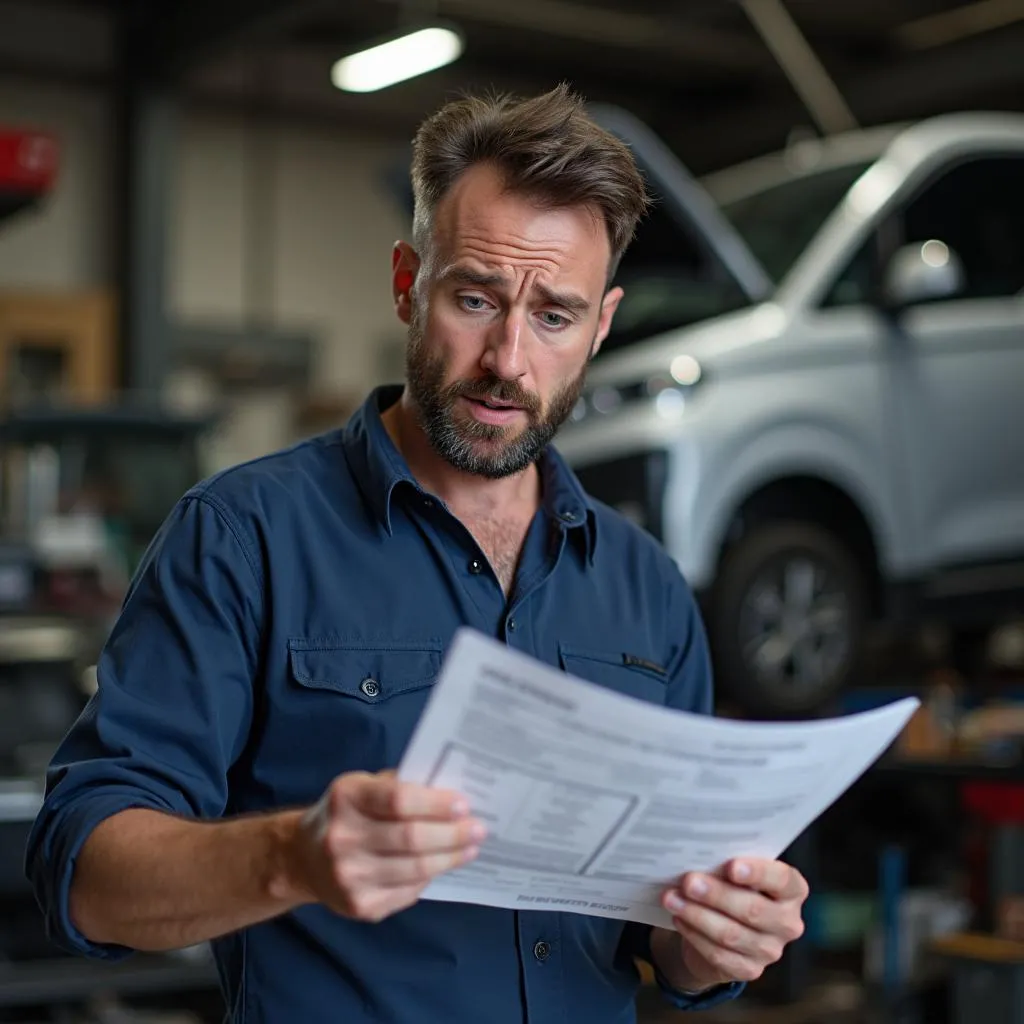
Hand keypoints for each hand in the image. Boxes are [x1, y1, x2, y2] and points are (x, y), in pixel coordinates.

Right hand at [284, 771, 485, 922]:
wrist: (302, 857)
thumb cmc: (346, 813)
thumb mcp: (363, 786)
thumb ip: (399, 787)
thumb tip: (450, 794)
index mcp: (347, 797)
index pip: (399, 800)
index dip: (435, 804)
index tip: (464, 805)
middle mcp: (342, 838)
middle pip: (411, 838)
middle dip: (452, 834)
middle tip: (478, 829)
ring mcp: (348, 876)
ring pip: (414, 869)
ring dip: (449, 858)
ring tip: (470, 848)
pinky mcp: (358, 906)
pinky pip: (407, 891)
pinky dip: (429, 878)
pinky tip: (442, 866)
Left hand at [657, 858, 807, 989]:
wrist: (724, 929)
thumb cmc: (732, 887)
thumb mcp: (736, 872)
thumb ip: (728, 864)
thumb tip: (699, 856)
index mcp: (792, 890)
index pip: (782, 879)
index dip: (758, 872)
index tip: (731, 866)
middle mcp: (788, 922)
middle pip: (753, 909)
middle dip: (717, 894)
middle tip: (688, 882)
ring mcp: (771, 950)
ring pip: (732, 934)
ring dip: (697, 915)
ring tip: (671, 899)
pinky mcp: (750, 970)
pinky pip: (719, 954)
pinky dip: (695, 935)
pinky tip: (679, 919)